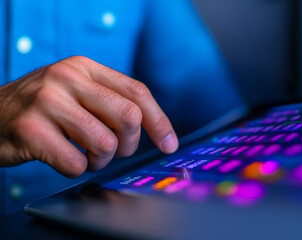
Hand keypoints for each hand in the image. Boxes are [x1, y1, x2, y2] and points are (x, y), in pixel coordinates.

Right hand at [0, 56, 177, 176]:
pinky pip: (76, 163)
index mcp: (85, 68)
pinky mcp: (30, 129)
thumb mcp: (76, 91)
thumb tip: (154, 127)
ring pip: (105, 143)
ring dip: (101, 160)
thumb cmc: (43, 108)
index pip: (137, 92)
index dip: (159, 121)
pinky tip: (64, 158)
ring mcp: (47, 102)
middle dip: (129, 144)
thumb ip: (111, 101)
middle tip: (114, 150)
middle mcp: (68, 78)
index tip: (169, 144)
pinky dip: (77, 169)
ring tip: (86, 155)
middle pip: (129, 117)